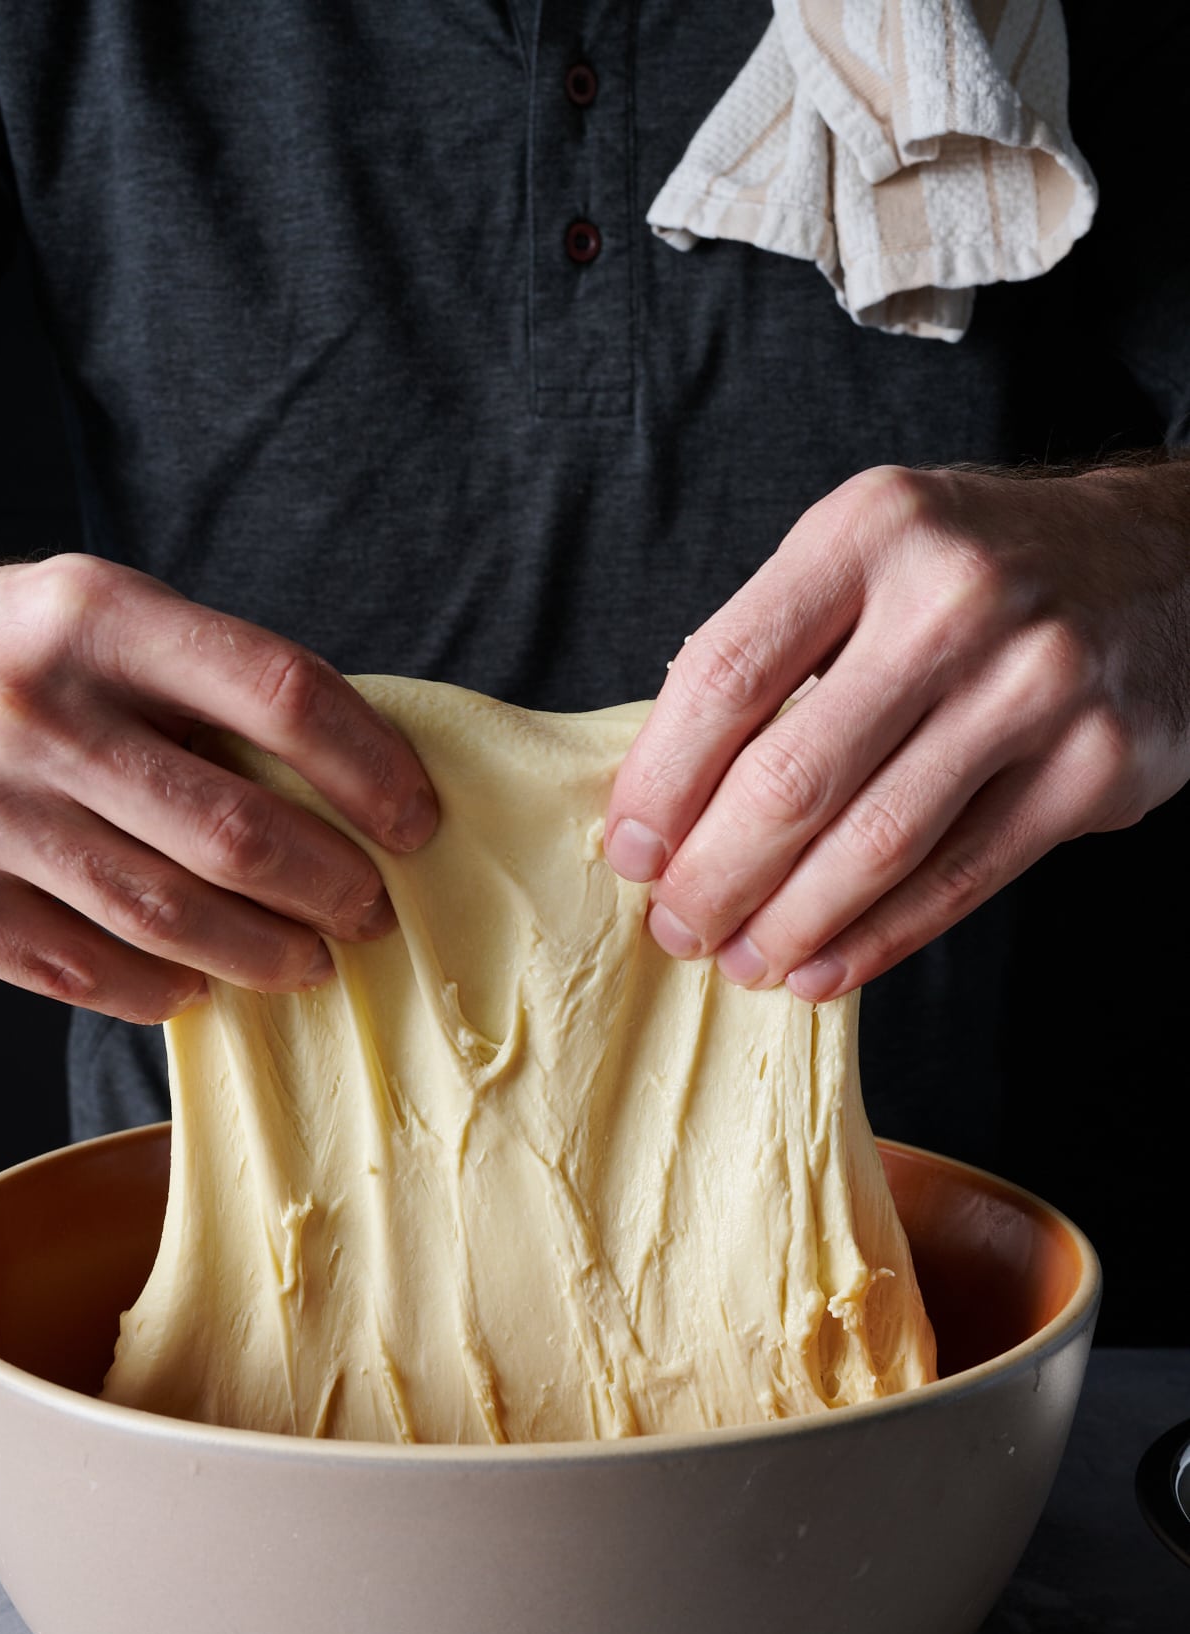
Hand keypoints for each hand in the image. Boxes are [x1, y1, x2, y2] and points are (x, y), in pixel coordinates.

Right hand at [0, 552, 437, 1020]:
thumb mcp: (98, 617)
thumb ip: (207, 685)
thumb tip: (355, 788)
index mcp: (95, 613)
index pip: (281, 695)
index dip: (372, 771)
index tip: (416, 823)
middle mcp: (27, 706)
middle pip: (233, 832)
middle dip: (332, 888)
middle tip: (369, 912)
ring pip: (164, 918)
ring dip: (262, 954)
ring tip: (305, 959)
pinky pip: (78, 973)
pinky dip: (158, 990)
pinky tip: (196, 983)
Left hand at [605, 460, 1189, 998]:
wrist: (1168, 562)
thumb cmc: (978, 573)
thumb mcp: (871, 556)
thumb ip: (777, 651)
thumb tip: (665, 800)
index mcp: (869, 532)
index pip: (726, 675)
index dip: (661, 783)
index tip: (633, 849)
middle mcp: (954, 601)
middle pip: (792, 778)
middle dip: (715, 877)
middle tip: (678, 926)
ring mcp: (1033, 686)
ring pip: (874, 845)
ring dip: (788, 925)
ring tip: (742, 960)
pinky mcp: (1092, 767)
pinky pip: (959, 880)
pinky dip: (878, 940)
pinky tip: (823, 967)